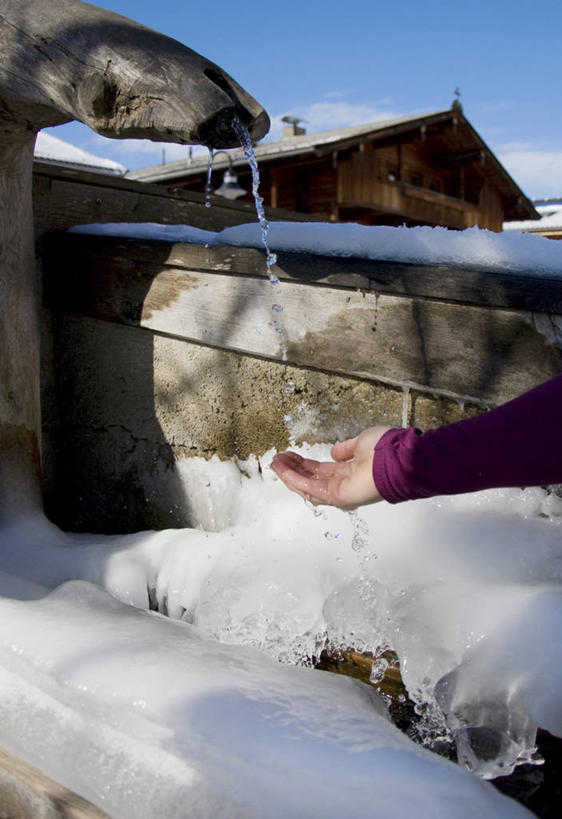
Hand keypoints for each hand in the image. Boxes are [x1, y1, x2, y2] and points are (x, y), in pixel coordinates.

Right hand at [270, 426, 391, 510]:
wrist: (397, 458)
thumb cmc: (385, 449)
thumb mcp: (361, 443)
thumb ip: (346, 449)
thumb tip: (334, 453)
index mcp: (348, 472)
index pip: (319, 471)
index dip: (302, 464)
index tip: (288, 455)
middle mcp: (342, 484)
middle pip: (310, 479)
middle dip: (292, 469)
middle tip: (277, 459)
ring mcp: (339, 492)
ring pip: (307, 486)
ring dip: (289, 475)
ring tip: (276, 463)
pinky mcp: (337, 496)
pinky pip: (311, 489)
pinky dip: (295, 479)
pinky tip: (283, 469)